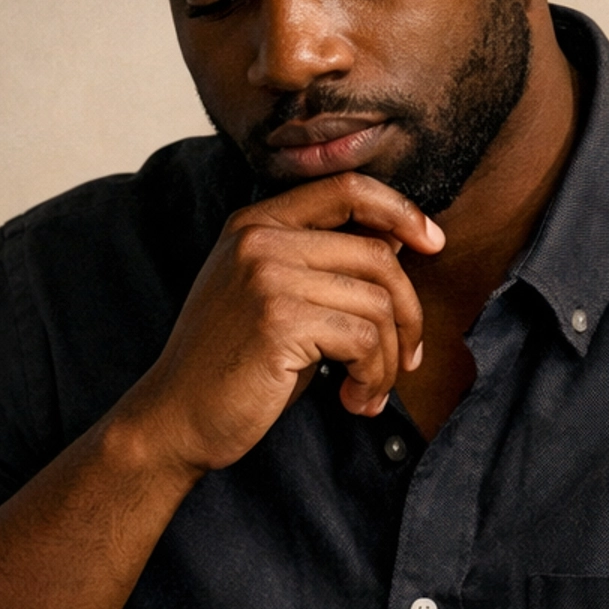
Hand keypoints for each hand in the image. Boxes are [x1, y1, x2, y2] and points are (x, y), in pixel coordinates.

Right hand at [123, 174, 441, 475]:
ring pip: (377, 305)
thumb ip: (323, 266)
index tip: (433, 242)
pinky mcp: (278, 320)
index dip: (401, 211)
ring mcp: (267, 276)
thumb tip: (400, 242)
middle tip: (405, 361)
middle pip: (377, 256)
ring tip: (368, 392)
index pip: (348, 189)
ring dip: (387, 361)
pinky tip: (352, 400)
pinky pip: (363, 341)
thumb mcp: (274, 299)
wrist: (175, 418)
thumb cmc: (232, 367)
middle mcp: (259, 239)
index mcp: (256, 224)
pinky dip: (372, 378)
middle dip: (408, 315)